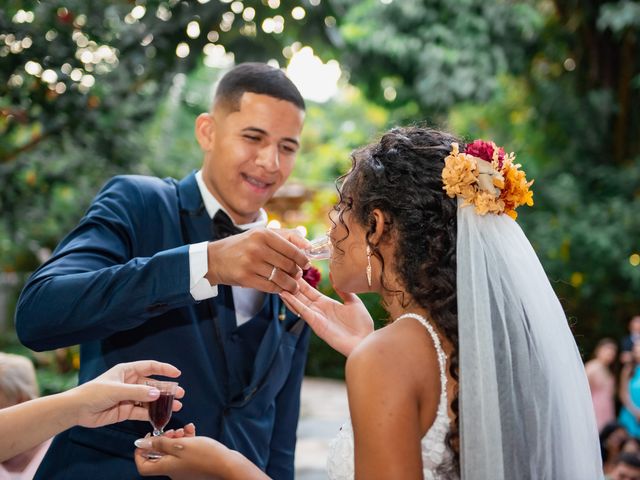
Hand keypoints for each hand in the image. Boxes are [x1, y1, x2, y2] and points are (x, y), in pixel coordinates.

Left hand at [71, 360, 182, 428]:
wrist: (77, 410)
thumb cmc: (94, 393)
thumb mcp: (117, 390)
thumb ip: (138, 393)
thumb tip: (157, 394)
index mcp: (127, 371)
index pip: (150, 367)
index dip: (164, 369)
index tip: (177, 373)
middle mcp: (130, 383)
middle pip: (153, 384)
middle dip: (167, 389)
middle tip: (180, 393)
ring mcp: (129, 397)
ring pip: (150, 399)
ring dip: (162, 403)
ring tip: (177, 406)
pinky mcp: (126, 411)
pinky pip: (142, 412)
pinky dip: (152, 414)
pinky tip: (161, 416)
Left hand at [135, 426, 266, 479]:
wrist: (227, 465)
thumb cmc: (204, 455)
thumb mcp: (180, 444)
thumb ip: (160, 443)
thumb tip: (140, 443)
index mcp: (166, 467)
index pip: (143, 466)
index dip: (140, 453)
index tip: (147, 438)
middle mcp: (173, 471)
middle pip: (159, 456)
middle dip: (163, 440)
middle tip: (172, 430)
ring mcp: (184, 469)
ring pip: (173, 451)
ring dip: (176, 438)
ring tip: (185, 428)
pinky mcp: (195, 465)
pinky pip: (185, 452)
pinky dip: (187, 441)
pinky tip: (192, 430)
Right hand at [206, 228, 310, 293]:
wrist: (214, 259)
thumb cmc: (243, 245)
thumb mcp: (261, 234)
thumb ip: (286, 236)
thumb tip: (308, 245)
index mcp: (264, 234)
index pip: (292, 249)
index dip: (303, 259)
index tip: (307, 264)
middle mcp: (257, 247)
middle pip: (288, 264)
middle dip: (297, 272)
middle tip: (298, 275)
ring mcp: (251, 263)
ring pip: (281, 278)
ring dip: (290, 284)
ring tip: (293, 285)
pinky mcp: (245, 278)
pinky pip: (270, 287)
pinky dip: (278, 289)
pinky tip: (280, 288)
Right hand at [280, 278, 373, 355]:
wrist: (365, 341)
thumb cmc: (362, 324)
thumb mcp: (354, 301)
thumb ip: (342, 289)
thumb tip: (334, 274)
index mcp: (326, 303)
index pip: (309, 290)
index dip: (302, 281)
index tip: (294, 270)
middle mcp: (318, 309)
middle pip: (301, 295)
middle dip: (292, 285)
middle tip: (282, 272)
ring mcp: (316, 317)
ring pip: (298, 302)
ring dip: (288, 293)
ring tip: (278, 281)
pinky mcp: (316, 323)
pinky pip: (302, 311)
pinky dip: (293, 303)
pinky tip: (285, 294)